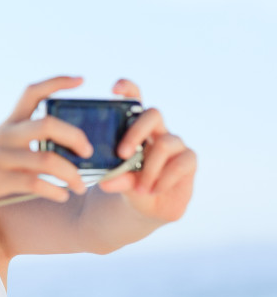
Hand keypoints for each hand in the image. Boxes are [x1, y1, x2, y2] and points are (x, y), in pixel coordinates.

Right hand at [0, 76, 90, 209]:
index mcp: (10, 122)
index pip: (33, 92)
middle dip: (75, 137)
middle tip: (88, 152)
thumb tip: (71, 145)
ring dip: (71, 174)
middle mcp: (6, 135)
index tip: (82, 80)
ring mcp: (0, 157)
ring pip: (46, 159)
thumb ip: (29, 139)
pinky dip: (55, 191)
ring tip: (81, 185)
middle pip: (48, 124)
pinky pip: (34, 183)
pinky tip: (62, 195)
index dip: (58, 82)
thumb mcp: (3, 142)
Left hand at [99, 79, 196, 221]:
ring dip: (149, 169)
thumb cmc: (129, 185)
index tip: (114, 89)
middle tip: (121, 154)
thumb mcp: (118, 182)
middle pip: (153, 114)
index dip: (128, 89)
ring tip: (140, 188)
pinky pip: (180, 163)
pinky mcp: (189, 160)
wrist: (148, 207)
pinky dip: (163, 179)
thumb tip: (107, 182)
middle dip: (135, 132)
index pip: (135, 100)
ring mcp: (175, 144)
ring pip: (164, 143)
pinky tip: (153, 190)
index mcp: (136, 129)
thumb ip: (116, 178)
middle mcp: (157, 131)